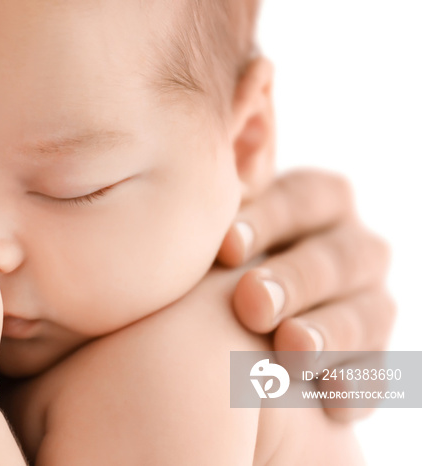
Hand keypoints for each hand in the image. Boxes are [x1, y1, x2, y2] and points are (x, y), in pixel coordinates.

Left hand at [218, 169, 395, 419]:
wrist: (212, 336)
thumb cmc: (203, 268)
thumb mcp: (208, 231)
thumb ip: (218, 195)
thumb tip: (221, 156)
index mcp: (314, 205)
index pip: (303, 197)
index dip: (269, 219)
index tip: (225, 247)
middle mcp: (350, 250)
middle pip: (339, 257)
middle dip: (295, 280)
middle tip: (251, 304)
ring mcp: (367, 304)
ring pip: (368, 314)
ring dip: (330, 333)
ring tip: (290, 351)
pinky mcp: (369, 360)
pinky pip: (376, 375)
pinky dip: (356, 387)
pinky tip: (330, 401)